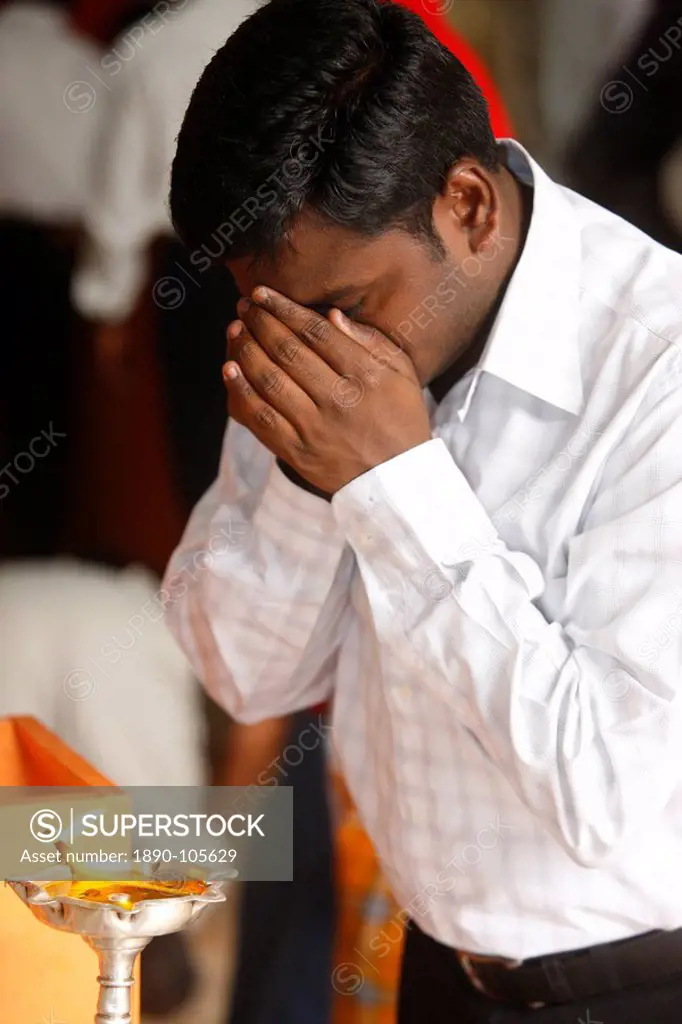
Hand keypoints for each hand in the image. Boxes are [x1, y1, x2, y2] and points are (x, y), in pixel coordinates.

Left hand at [223, 287, 430, 493]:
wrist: (395, 481)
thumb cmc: (400, 419)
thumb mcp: (402, 374)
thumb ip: (371, 341)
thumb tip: (332, 315)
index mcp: (365, 375)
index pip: (315, 332)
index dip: (284, 308)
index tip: (262, 293)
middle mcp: (338, 399)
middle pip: (288, 351)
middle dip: (260, 322)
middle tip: (244, 306)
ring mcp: (315, 427)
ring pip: (270, 380)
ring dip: (246, 349)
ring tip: (235, 330)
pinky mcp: (297, 451)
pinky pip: (261, 418)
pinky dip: (241, 391)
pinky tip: (230, 369)